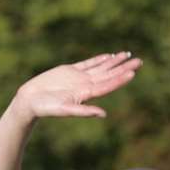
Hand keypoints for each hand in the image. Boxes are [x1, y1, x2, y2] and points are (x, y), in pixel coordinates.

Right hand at [13, 52, 141, 120]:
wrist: (30, 101)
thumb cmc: (45, 108)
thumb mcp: (65, 110)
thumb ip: (84, 111)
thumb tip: (103, 114)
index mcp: (85, 94)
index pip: (107, 85)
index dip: (120, 79)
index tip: (133, 72)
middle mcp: (85, 86)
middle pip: (108, 75)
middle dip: (124, 68)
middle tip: (140, 61)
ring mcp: (78, 78)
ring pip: (101, 67)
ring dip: (115, 62)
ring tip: (128, 55)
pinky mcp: (70, 71)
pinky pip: (88, 63)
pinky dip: (99, 59)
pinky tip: (109, 56)